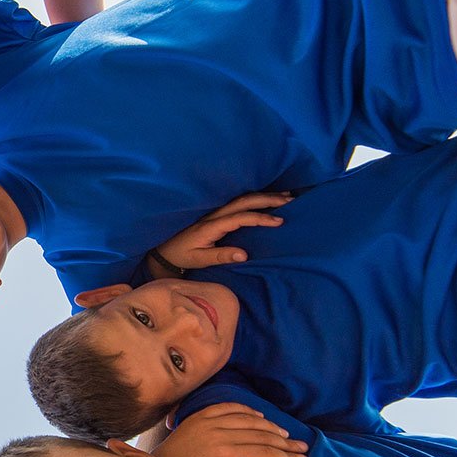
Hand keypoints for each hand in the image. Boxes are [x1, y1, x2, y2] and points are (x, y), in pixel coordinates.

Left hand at [150, 402, 308, 456]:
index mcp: (228, 455)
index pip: (267, 453)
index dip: (287, 456)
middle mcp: (220, 435)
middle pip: (262, 435)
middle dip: (285, 442)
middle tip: (302, 446)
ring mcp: (210, 422)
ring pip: (249, 419)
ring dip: (270, 426)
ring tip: (285, 434)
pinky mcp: (201, 415)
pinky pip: (229, 407)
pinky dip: (247, 411)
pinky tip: (260, 417)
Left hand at [151, 192, 291, 275]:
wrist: (164, 251)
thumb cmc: (181, 255)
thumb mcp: (199, 259)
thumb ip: (220, 256)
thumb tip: (244, 254)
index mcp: (211, 225)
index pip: (240, 217)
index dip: (260, 217)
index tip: (279, 221)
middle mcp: (214, 215)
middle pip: (244, 201)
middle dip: (269, 199)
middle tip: (292, 200)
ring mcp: (215, 213)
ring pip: (243, 199)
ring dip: (265, 196)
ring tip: (287, 196)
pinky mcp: (216, 215)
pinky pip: (239, 203)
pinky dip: (256, 199)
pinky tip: (268, 200)